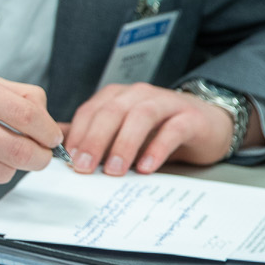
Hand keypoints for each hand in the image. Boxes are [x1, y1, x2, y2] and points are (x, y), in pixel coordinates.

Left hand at [59, 83, 247, 175]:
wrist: (206, 125)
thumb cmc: (158, 130)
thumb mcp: (121, 133)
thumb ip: (92, 137)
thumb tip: (57, 150)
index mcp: (116, 97)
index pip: (89, 112)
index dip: (77, 135)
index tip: (68, 161)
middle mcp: (138, 95)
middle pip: (111, 112)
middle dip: (94, 140)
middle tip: (85, 167)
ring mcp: (165, 102)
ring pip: (140, 116)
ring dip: (124, 144)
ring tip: (115, 170)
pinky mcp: (190, 117)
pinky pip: (172, 130)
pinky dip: (157, 148)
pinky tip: (147, 167)